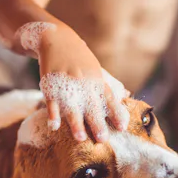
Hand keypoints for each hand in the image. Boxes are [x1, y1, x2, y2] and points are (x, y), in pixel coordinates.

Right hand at [18, 22, 129, 141]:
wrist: (56, 38)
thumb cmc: (79, 58)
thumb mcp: (96, 68)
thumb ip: (109, 84)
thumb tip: (126, 94)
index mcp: (97, 80)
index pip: (109, 99)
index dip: (116, 113)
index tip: (122, 127)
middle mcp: (83, 83)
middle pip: (92, 106)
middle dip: (97, 123)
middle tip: (102, 139)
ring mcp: (66, 84)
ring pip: (71, 107)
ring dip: (76, 123)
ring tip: (80, 138)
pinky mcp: (50, 85)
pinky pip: (51, 102)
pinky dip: (53, 114)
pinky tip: (54, 127)